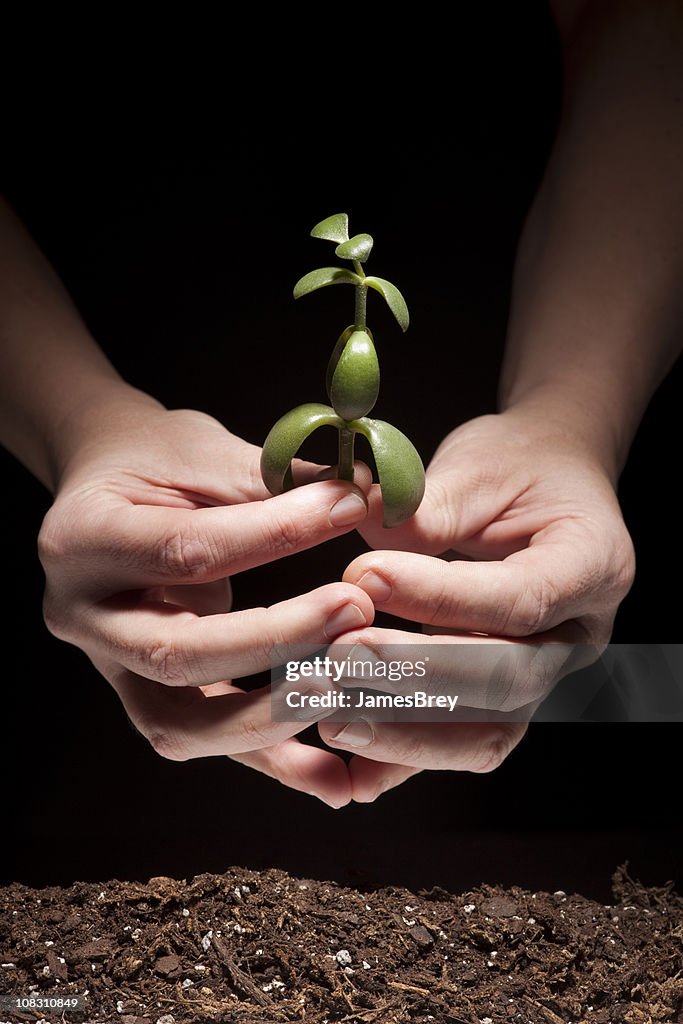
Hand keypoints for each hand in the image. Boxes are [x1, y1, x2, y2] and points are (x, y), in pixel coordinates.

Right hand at [38, 392, 373, 806]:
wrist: (110, 488)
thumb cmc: (158, 460)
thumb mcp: (204, 451)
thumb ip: (277, 478)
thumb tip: (372, 491)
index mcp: (83, 539)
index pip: (186, 550)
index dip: (274, 536)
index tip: (348, 511)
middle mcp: (82, 615)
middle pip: (175, 655)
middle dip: (274, 643)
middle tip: (354, 611)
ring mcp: (108, 667)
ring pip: (181, 724)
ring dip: (272, 716)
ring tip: (349, 686)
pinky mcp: (146, 695)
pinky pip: (208, 739)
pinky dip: (271, 760)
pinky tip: (333, 775)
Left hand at [319, 407, 634, 799]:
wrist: (547, 481)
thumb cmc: (516, 466)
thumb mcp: (479, 466)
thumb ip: (428, 509)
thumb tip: (363, 552)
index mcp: (591, 564)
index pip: (521, 601)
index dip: (438, 598)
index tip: (364, 576)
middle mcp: (579, 636)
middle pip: (508, 683)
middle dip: (417, 677)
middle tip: (338, 656)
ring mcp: (546, 678)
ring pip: (487, 735)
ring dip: (406, 733)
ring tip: (329, 713)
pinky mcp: (503, 701)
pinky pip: (457, 743)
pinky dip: (402, 756)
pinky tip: (343, 754)